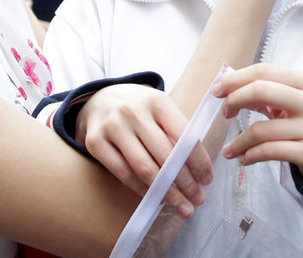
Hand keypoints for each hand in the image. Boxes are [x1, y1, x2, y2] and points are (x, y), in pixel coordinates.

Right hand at [77, 84, 212, 217]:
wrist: (101, 98)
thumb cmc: (139, 108)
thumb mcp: (160, 108)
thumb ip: (177, 131)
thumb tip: (199, 168)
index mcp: (157, 100)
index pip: (183, 136)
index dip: (198, 161)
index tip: (207, 179)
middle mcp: (133, 111)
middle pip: (165, 155)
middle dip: (185, 182)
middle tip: (197, 199)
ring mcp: (112, 126)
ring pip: (144, 169)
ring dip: (166, 192)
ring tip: (181, 205)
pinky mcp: (95, 142)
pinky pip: (124, 174)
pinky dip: (142, 189)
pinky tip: (155, 197)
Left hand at [214, 64, 302, 188]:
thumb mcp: (295, 101)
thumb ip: (268, 89)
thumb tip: (228, 81)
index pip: (265, 71)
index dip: (237, 79)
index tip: (218, 90)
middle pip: (262, 91)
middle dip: (235, 100)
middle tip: (225, 113)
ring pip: (262, 129)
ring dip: (239, 141)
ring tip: (231, 149)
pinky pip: (269, 151)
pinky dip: (250, 155)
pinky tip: (244, 157)